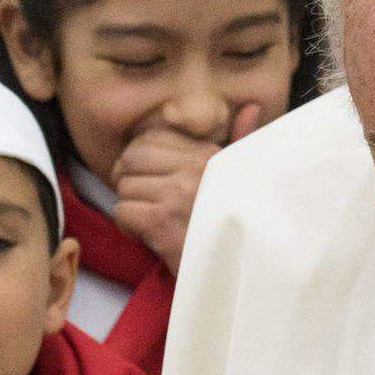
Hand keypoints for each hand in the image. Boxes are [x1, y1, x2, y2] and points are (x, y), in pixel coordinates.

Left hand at [110, 102, 265, 274]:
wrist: (245, 268)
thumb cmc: (240, 224)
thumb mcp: (245, 178)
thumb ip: (243, 140)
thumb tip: (252, 106)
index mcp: (210, 156)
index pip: (152, 138)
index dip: (138, 157)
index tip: (145, 176)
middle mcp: (194, 170)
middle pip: (132, 159)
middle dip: (128, 179)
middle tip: (138, 198)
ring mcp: (177, 196)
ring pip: (125, 187)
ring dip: (130, 206)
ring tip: (148, 220)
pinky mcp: (162, 223)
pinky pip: (122, 211)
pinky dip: (128, 225)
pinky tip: (147, 235)